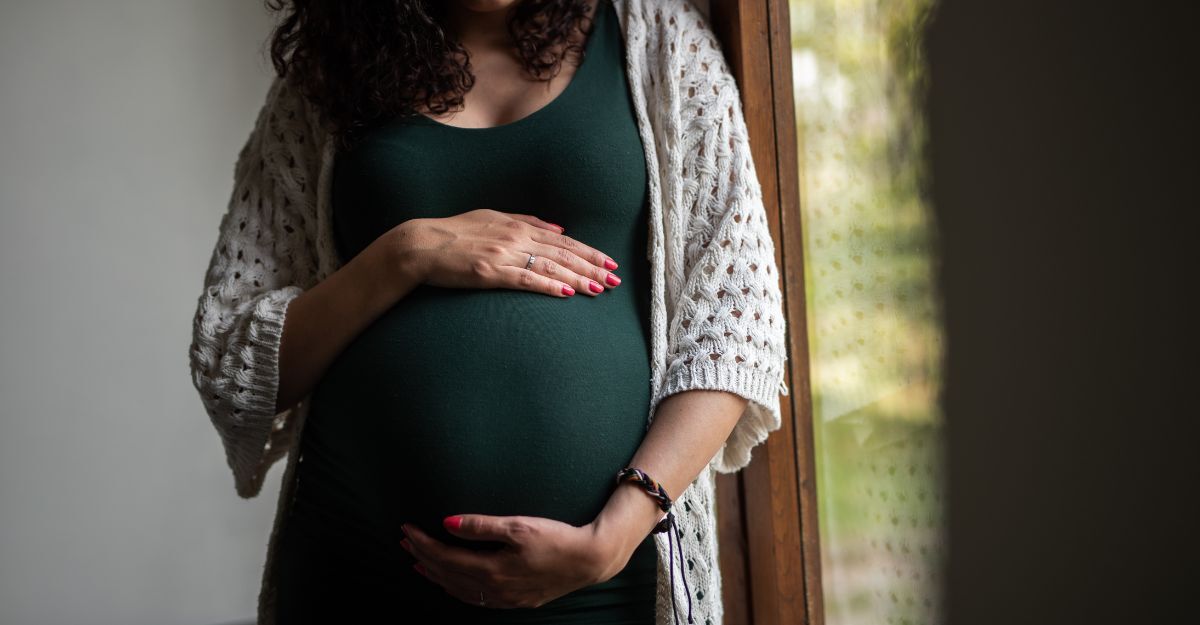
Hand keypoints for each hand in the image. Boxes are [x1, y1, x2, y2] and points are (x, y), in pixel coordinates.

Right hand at [393, 209, 622, 296]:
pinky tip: (566, 293)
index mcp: (517, 226)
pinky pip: (526, 279)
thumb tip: (558, 229)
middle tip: (615, 279)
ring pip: (550, 267)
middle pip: (563, 254)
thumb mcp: (492, 217)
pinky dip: (549, 285)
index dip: (589, 252)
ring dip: (578, 278)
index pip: (563, 241)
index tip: (609, 262)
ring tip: (600, 289)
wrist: (421, 244)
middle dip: (592, 267)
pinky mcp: (490, 272)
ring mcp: (503, 254)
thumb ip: (526, 221)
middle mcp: (515, 237)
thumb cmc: (454, 232)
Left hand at [399, 514, 630, 608]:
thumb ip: (480, 526)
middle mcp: (493, 589)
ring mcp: (504, 599)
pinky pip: (474, 598)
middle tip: (404, 541)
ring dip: (436, 575)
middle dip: (423, 556)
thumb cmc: (556, 538)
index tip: (406, 528)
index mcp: (491, 569)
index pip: (445, 557)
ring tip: (418, 562)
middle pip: (447, 574)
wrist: (589, 560)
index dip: (423, 543)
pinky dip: (456, 589)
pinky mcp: (515, 601)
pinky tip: (451, 582)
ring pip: (458, 590)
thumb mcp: (518, 526)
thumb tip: (446, 523)